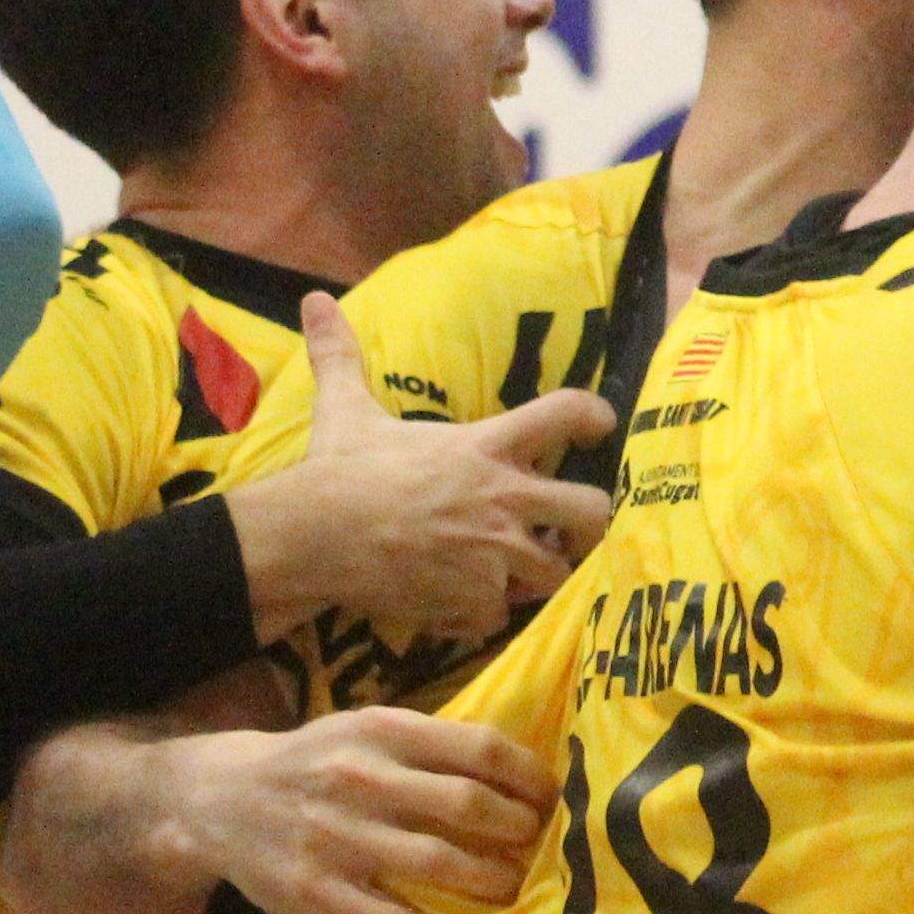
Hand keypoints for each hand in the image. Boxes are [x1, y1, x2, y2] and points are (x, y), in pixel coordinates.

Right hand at [138, 708, 552, 913]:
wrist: (217, 799)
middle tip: (537, 847)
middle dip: (518, 832)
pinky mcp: (316, 888)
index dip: (530, 778)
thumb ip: (429, 747)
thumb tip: (518, 774)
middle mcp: (363, 779)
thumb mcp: (364, 731)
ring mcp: (338, 836)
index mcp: (383, 732)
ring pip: (439, 864)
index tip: (551, 799)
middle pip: (470, 806)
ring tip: (509, 889)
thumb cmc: (313, 763)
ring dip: (490, 882)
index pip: (481, 749)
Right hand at [229, 297, 615, 648]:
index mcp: (486, 446)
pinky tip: (457, 600)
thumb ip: (342, 356)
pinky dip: (482, 612)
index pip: (567, 412)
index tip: (601, 425)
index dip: (594, 415)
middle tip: (570, 529)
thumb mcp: (347, 409)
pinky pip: (501, 613)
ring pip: (554, 572)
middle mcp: (504, 497)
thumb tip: (314, 300)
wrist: (312, 538)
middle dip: (589, 523)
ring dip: (534, 573)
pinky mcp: (476, 598)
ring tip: (506, 570)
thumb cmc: (338, 472)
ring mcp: (495, 552)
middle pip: (593, 509)